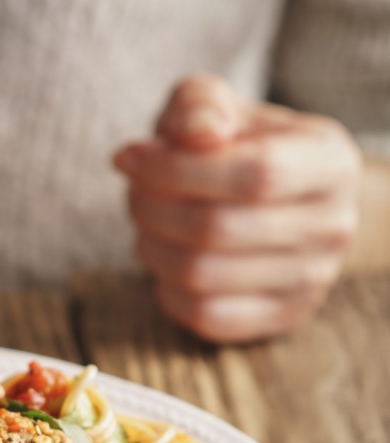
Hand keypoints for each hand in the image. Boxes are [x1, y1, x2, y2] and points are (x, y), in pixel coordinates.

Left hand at [113, 74, 360, 343]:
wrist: (275, 200)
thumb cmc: (234, 146)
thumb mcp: (217, 108)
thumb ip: (200, 103)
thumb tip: (198, 131)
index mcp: (329, 161)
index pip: (255, 174)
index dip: (177, 169)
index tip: (131, 159)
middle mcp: (333, 224)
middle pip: (216, 228)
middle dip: (152, 207)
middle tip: (134, 192)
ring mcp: (312, 278)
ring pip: (201, 274)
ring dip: (151, 246)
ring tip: (147, 223)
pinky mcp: (282, 316)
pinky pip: (204, 315)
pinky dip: (166, 286)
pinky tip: (167, 258)